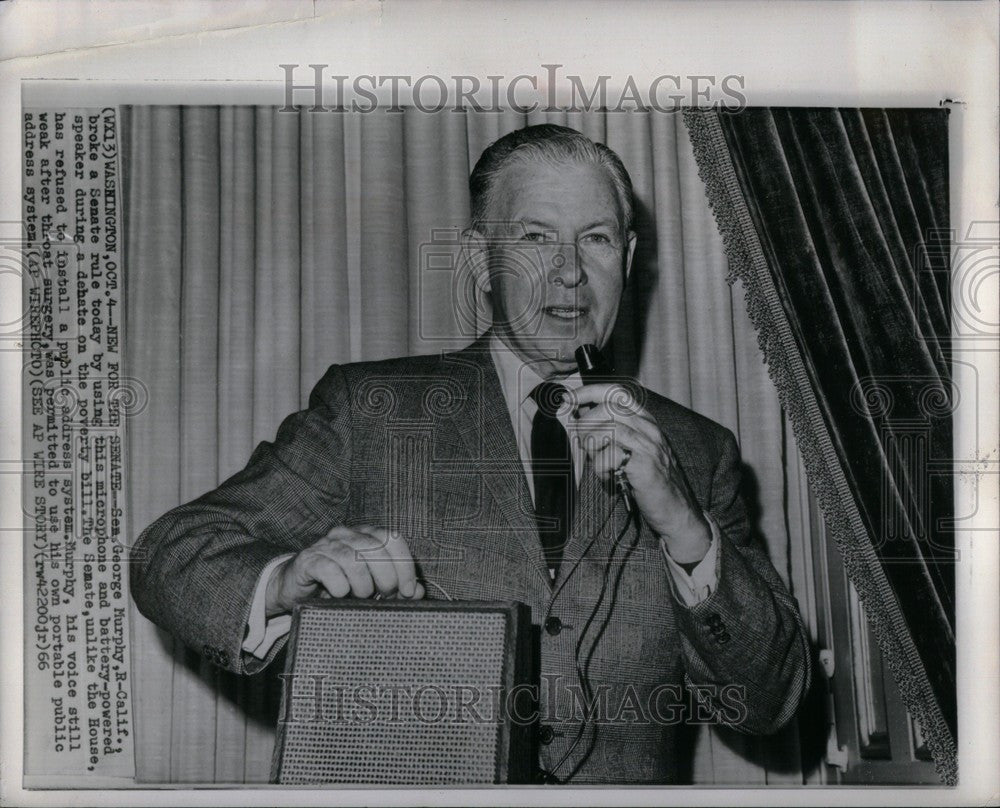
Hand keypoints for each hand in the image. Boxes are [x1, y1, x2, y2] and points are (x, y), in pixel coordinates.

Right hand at [265, 525, 424, 616]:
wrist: (294, 588)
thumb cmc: (337, 586)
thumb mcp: (370, 587)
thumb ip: (395, 587)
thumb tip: (418, 592)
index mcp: (365, 536)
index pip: (393, 540)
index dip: (405, 565)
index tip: (409, 591)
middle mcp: (347, 535)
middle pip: (376, 548)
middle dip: (386, 576)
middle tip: (384, 596)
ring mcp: (326, 545)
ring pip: (354, 558)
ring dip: (363, 584)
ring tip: (361, 596)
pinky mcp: (308, 560)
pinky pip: (329, 569)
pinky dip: (340, 585)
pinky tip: (341, 594)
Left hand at [568, 383, 711, 563]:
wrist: (676, 510)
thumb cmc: (650, 482)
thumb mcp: (633, 450)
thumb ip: (612, 434)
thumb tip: (579, 420)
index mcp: (645, 421)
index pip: (616, 392)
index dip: (588, 391)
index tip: (569, 399)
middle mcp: (648, 428)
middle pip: (607, 407)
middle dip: (585, 422)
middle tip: (582, 442)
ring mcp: (649, 445)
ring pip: (607, 428)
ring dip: (592, 446)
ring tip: (597, 462)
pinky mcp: (645, 464)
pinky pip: (609, 456)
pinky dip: (600, 468)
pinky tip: (608, 478)